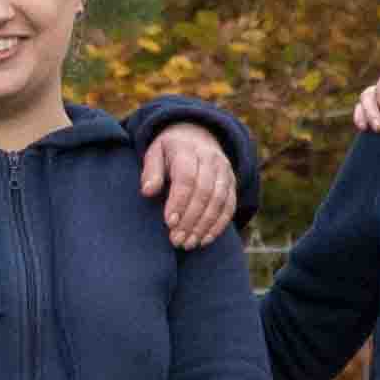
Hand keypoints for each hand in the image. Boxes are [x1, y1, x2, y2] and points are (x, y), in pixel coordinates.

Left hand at [140, 120, 238, 250]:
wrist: (198, 135)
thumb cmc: (169, 151)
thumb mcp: (155, 152)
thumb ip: (151, 171)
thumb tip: (147, 192)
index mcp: (187, 150)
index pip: (186, 178)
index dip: (179, 202)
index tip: (169, 223)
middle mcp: (210, 159)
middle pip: (204, 192)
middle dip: (190, 219)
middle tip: (177, 240)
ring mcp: (224, 171)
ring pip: (219, 201)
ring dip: (204, 225)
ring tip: (189, 244)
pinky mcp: (232, 182)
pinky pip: (230, 206)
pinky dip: (219, 225)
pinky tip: (205, 239)